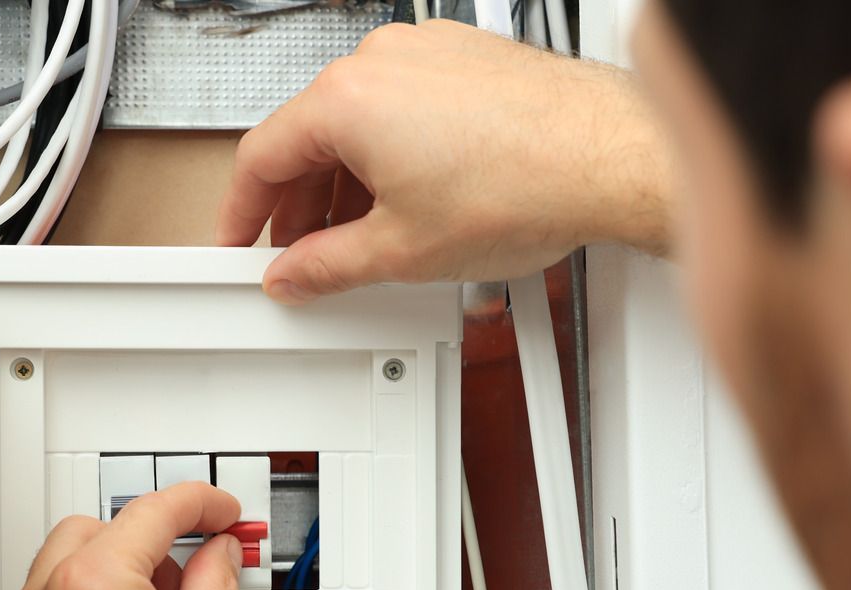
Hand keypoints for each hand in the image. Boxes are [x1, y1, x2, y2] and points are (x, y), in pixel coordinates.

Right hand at [216, 19, 671, 303]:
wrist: (609, 158)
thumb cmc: (524, 186)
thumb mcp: (403, 251)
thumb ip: (329, 267)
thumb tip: (296, 274)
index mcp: (347, 99)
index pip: (262, 156)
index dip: (242, 212)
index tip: (240, 242)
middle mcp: (382, 60)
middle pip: (309, 137)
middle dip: (302, 204)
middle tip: (302, 255)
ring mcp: (427, 54)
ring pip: (359, 122)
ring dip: (348, 183)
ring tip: (362, 241)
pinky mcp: (466, 60)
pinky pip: (404, 107)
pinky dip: (392, 154)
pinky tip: (411, 201)